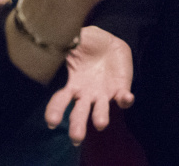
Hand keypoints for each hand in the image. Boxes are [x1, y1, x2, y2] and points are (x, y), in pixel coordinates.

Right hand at [45, 27, 133, 145]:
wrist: (109, 43)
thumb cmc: (86, 44)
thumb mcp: (73, 40)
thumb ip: (64, 42)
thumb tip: (54, 39)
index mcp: (72, 85)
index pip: (59, 102)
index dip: (54, 112)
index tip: (52, 122)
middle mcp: (86, 95)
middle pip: (79, 115)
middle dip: (77, 127)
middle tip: (76, 138)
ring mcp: (104, 94)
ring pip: (101, 112)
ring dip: (101, 118)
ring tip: (100, 124)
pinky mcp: (121, 89)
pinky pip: (123, 99)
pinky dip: (125, 100)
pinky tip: (126, 98)